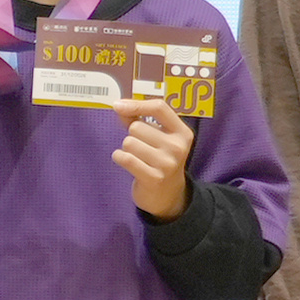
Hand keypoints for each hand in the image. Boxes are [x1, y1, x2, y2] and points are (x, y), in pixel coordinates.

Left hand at [113, 98, 194, 218]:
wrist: (167, 195)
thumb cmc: (158, 159)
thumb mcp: (157, 137)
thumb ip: (139, 118)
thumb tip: (119, 106)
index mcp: (182, 132)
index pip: (159, 108)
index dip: (136, 104)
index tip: (118, 105)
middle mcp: (177, 147)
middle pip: (137, 127)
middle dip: (132, 136)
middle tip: (141, 148)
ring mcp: (167, 163)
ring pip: (129, 142)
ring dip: (126, 149)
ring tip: (137, 157)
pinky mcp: (153, 178)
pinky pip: (125, 158)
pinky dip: (120, 157)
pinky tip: (127, 162)